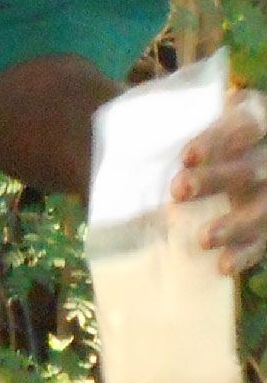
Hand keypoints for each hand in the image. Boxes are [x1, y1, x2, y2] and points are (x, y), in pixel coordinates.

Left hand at [173, 88, 266, 274]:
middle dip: (215, 180)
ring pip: (263, 209)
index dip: (217, 141)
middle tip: (178, 191)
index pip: (243, 127)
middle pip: (251, 169)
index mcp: (255, 120)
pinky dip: (246, 253)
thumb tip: (128, 129)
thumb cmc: (203, 134)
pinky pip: (264, 241)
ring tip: (203, 239)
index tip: (186, 157)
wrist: (232, 157)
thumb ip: (179, 119)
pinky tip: (223, 265)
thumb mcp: (198, 116)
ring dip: (234, 224)